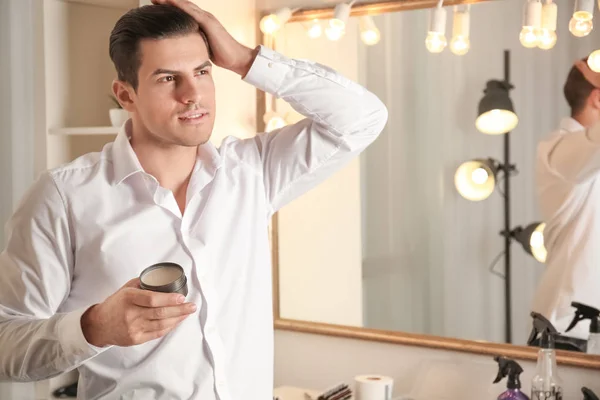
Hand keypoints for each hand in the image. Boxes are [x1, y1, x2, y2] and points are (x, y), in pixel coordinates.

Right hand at [81, 278, 196, 346]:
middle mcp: (131, 314)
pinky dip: (170, 327)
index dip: (169, 299)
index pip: (152, 299)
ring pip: (161, 324)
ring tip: (188, 312)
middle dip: (180, 309)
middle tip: (192, 306)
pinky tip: (177, 321)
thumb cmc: (114, 305)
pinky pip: (157, 333)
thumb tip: (163, 280)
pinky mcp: (136, 339)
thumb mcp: (125, 289)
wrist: (98, 326)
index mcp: (129, 299)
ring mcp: (134, 328)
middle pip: (160, 313)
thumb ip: (143, 284)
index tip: (181, 297)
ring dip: (178, 318)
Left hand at [151, 0, 257, 75]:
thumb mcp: (203, 47)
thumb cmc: (222, 55)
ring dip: (170, 0)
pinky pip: (191, 11)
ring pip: (185, 5)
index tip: (156, 6)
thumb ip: (194, 43)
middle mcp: (204, 17)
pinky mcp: (208, 22)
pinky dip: (179, 5)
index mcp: (202, 23)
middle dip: (167, 1)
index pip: (183, 12)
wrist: (236, 58)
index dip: (170, 7)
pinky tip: (169, 2)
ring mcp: (207, 18)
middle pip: (182, 5)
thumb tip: (182, 48)